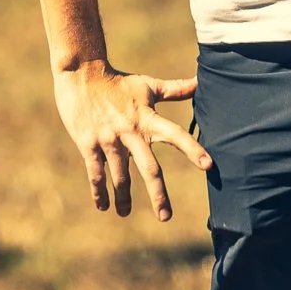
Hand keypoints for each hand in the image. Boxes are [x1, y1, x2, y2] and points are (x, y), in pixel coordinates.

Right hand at [53, 62, 211, 220]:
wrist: (81, 73)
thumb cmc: (118, 80)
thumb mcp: (148, 85)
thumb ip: (175, 89)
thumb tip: (201, 81)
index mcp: (148, 119)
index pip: (176, 135)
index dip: (193, 149)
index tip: (209, 166)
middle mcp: (130, 132)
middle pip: (148, 168)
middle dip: (158, 194)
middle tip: (166, 216)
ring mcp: (108, 140)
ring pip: (119, 177)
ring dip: (123, 198)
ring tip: (124, 214)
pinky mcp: (88, 144)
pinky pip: (95, 174)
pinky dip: (99, 192)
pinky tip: (103, 206)